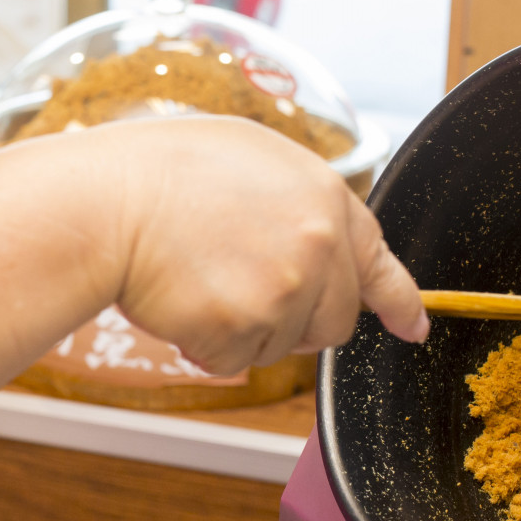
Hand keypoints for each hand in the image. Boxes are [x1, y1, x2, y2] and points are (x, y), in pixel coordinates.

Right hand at [95, 116, 426, 372]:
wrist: (108, 201)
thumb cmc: (162, 171)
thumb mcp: (252, 159)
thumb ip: (301, 204)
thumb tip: (326, 245)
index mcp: (324, 197)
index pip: (380, 263)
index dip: (399, 301)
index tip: (412, 326)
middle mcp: (317, 245)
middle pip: (333, 322)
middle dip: (295, 320)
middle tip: (239, 288)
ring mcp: (284, 290)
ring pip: (282, 346)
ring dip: (243, 329)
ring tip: (197, 276)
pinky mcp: (246, 329)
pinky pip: (236, 361)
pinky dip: (206, 345)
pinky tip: (180, 300)